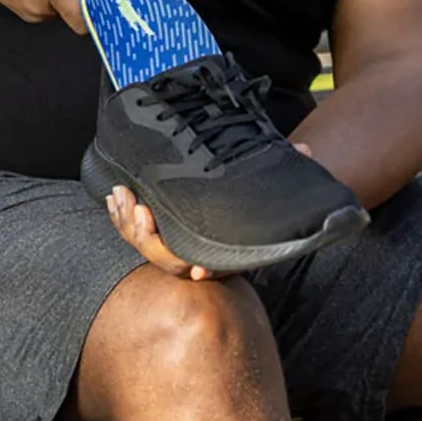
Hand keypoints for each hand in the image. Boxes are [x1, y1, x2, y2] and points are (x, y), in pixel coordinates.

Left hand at [103, 146, 315, 281]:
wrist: (246, 203)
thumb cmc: (259, 193)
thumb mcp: (275, 180)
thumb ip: (289, 166)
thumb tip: (305, 150)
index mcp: (227, 247)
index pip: (217, 266)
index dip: (207, 269)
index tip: (199, 270)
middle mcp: (201, 252)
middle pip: (170, 261)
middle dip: (149, 238)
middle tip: (141, 207)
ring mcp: (179, 243)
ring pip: (148, 247)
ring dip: (129, 224)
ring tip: (122, 195)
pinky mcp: (161, 230)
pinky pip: (136, 233)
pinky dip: (123, 219)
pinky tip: (116, 199)